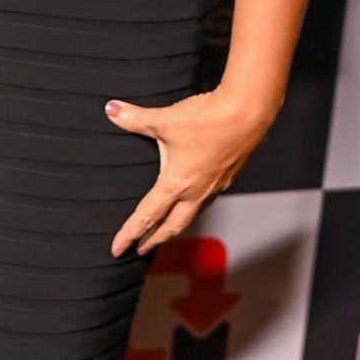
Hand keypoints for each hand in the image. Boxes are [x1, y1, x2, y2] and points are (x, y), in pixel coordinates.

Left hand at [105, 87, 274, 257]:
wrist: (248, 112)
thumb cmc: (208, 118)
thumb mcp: (165, 119)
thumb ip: (135, 118)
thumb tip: (110, 109)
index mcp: (176, 183)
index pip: (146, 216)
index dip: (129, 233)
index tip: (117, 249)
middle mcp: (196, 191)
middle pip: (171, 226)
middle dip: (154, 240)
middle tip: (140, 249)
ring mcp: (214, 186)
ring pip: (192, 216)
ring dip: (175, 227)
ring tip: (165, 230)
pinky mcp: (227, 176)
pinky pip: (207, 201)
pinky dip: (194, 209)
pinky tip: (194, 201)